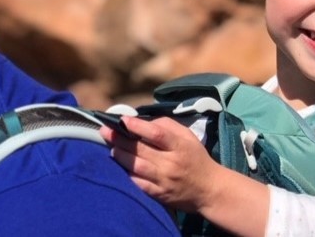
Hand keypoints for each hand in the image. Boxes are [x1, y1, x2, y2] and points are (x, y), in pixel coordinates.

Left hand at [100, 116, 220, 211]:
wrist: (209, 190)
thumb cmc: (196, 158)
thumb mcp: (187, 136)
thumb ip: (167, 126)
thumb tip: (142, 122)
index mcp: (180, 146)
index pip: (156, 134)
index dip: (137, 126)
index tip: (122, 120)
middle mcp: (171, 163)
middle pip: (141, 150)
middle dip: (120, 139)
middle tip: (105, 131)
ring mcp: (164, 180)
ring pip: (136, 167)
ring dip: (120, 156)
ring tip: (112, 148)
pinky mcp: (159, 195)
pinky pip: (138, 184)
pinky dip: (127, 175)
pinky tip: (119, 168)